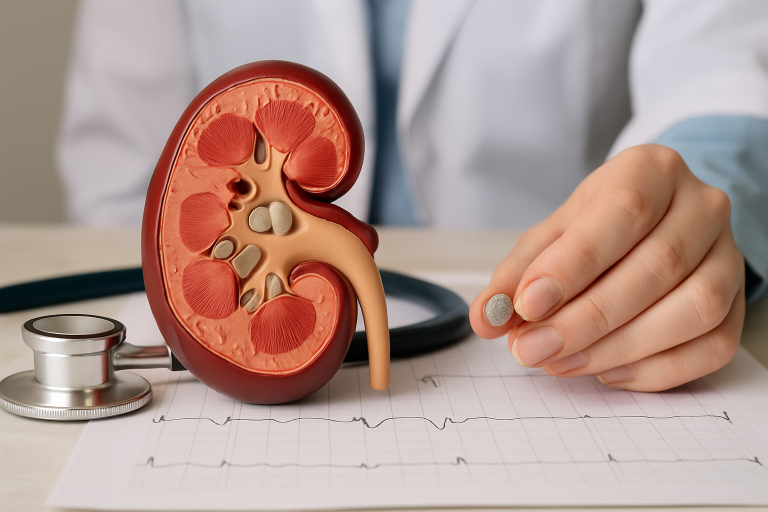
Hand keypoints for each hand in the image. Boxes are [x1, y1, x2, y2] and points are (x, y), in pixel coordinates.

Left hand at [470, 144, 745, 391]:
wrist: (657, 219)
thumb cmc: (598, 226)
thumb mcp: (552, 234)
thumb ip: (517, 273)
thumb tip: (487, 317)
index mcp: (652, 170)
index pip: (623, 212)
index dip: (573, 265)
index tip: (527, 304)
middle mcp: (702, 206)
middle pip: (657, 267)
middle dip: (586, 318)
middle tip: (532, 349)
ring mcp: (729, 255)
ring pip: (694, 309)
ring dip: (620, 347)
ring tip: (560, 363)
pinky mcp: (739, 301)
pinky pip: (713, 346)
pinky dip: (656, 370)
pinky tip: (606, 371)